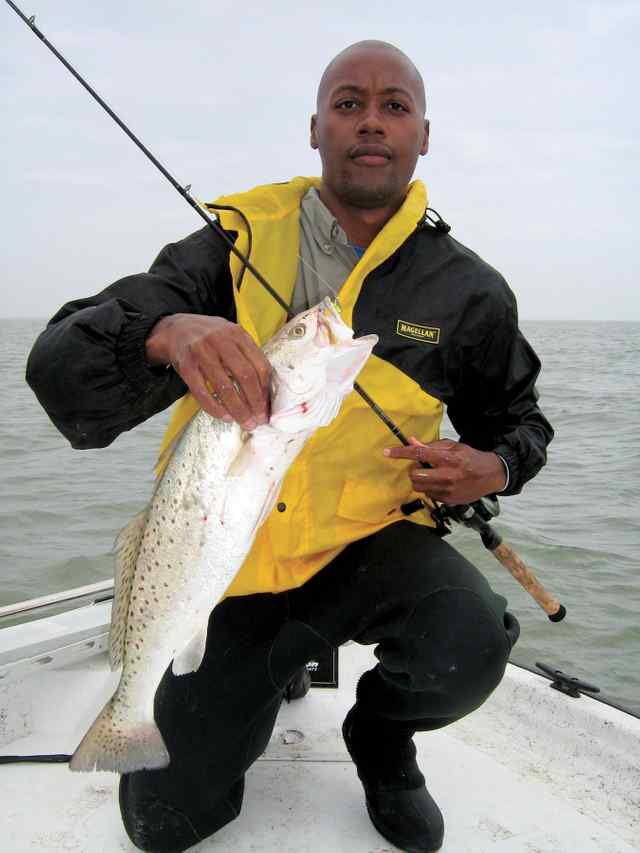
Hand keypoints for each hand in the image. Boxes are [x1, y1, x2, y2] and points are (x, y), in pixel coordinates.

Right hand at [146, 314, 271, 429]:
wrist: (177, 329)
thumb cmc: (211, 339)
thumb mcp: (232, 338)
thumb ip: (247, 356)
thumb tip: (264, 394)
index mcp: (238, 334)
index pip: (260, 365)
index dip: (265, 390)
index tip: (267, 409)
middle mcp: (222, 341)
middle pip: (245, 376)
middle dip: (255, 402)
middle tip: (258, 421)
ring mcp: (202, 352)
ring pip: (225, 386)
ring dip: (237, 409)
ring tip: (244, 422)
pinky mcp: (186, 365)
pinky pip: (202, 391)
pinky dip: (215, 407)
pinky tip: (224, 417)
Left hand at [383, 437, 506, 504]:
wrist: (490, 475)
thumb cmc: (470, 458)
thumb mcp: (453, 447)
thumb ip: (432, 446)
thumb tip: (412, 442)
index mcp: (447, 458)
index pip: (419, 454)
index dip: (401, 453)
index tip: (387, 452)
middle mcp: (447, 475)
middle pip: (415, 476)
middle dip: (414, 471)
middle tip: (422, 467)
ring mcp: (447, 490)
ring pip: (419, 487)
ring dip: (421, 480)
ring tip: (433, 475)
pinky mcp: (449, 501)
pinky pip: (429, 495)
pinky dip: (431, 488)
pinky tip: (442, 484)